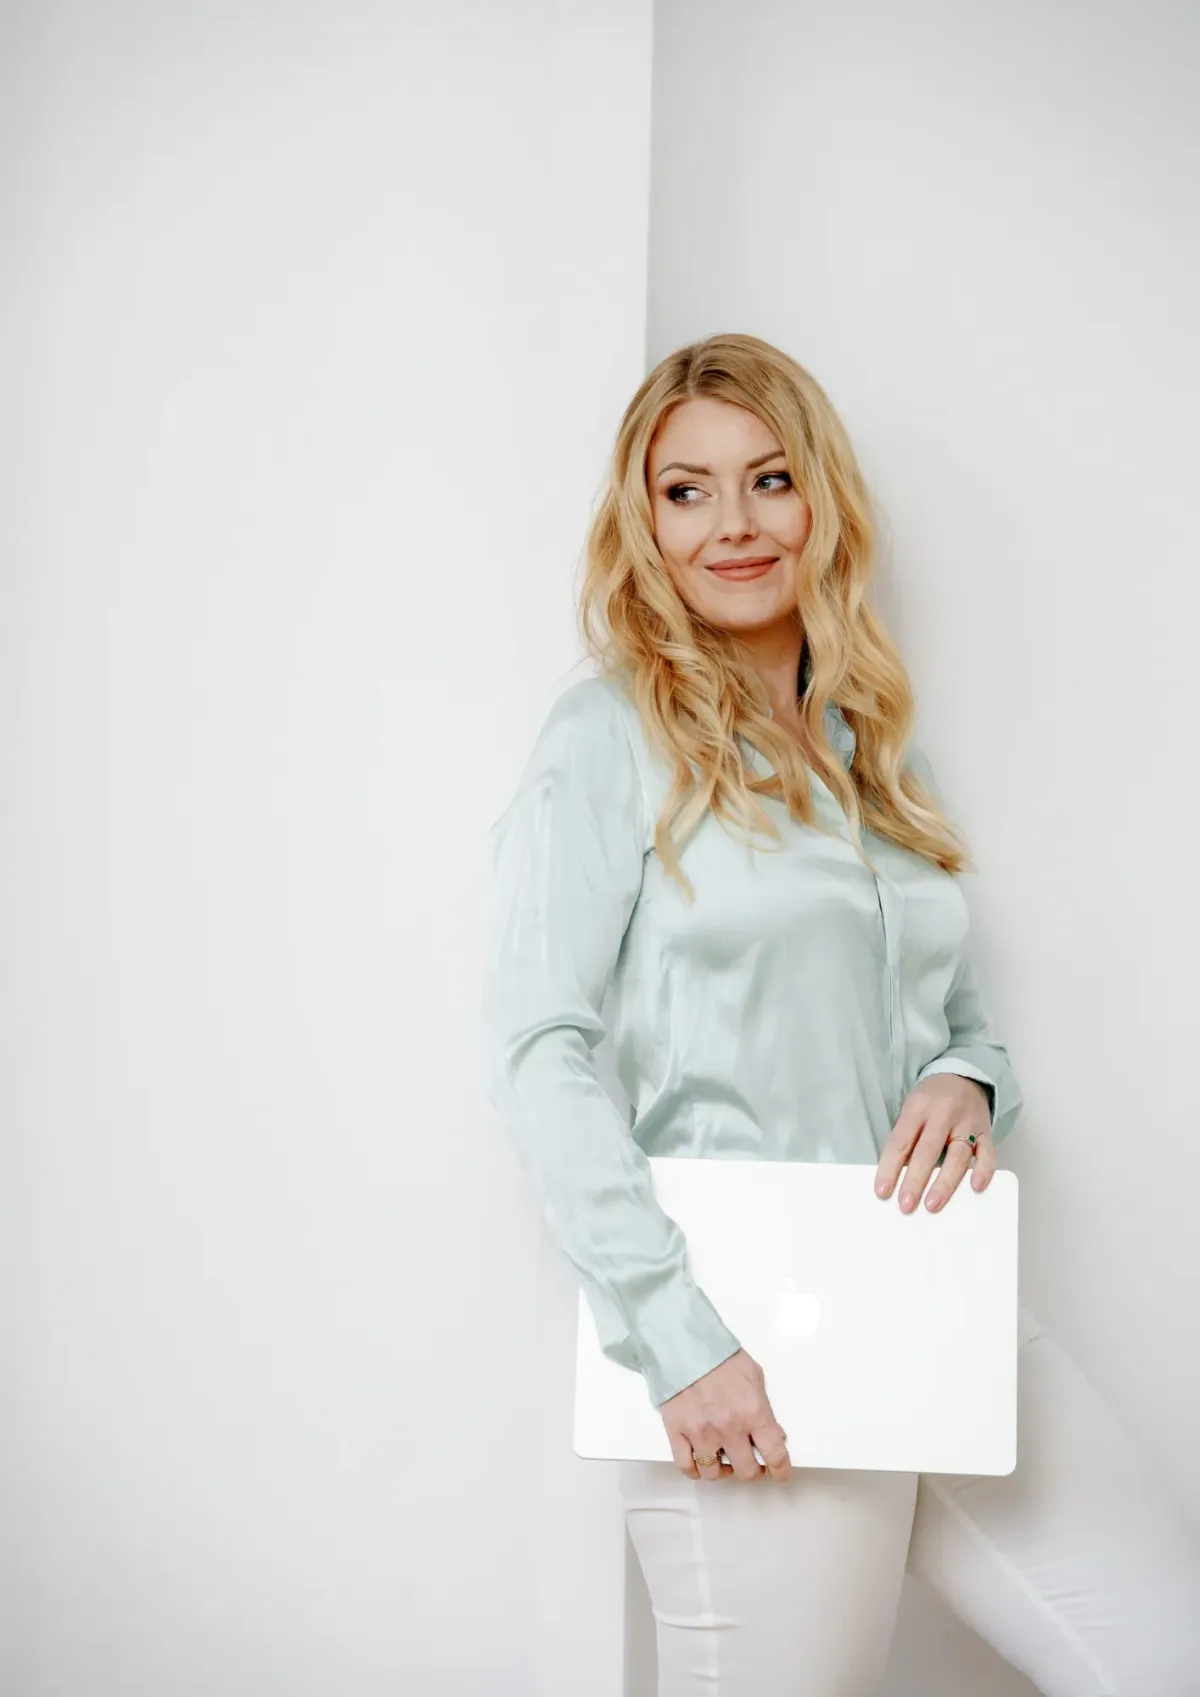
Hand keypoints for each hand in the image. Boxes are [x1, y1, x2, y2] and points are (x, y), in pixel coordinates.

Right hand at [658, 1349, 792, 1483]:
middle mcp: (729, 1427)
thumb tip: (773, 1434)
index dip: (780, 1470)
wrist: (684, 1342)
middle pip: (746, 1471)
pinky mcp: (677, 1431)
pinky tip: (700, 1461)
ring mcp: (701, 1432)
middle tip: (750, 1462)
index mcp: (753, 1412)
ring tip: (723, 1459)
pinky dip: (694, 1470)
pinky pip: (686, 1466)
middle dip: (752, 1470)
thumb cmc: (719, 1355)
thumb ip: (765, 1408)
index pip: (775, 1455)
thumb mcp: (754, 1376)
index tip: (780, 1472)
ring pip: (714, 1473)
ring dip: (721, 1470)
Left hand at [874, 1074, 995, 1212]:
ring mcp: (967, 1123)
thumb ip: (905, 1139)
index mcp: (917, 1109)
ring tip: (933, 1204)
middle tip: (906, 1205)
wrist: (963, 1076)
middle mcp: (942, 1114)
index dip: (889, 1167)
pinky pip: (988, 1152)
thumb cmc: (930, 1101)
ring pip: (958, 1155)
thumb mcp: (911, 1110)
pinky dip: (983, 1170)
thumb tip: (894, 1177)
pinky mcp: (986, 1131)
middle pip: (928, 1150)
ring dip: (945, 1183)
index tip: (882, 1191)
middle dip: (915, 1180)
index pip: (900, 1141)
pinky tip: (975, 1187)